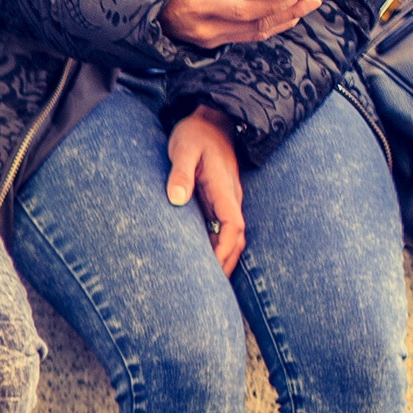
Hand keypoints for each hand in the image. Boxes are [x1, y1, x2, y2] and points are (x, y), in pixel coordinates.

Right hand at [160, 0, 321, 51]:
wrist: (144, 14)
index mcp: (198, 7)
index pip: (242, 10)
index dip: (269, 5)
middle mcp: (205, 30)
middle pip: (255, 25)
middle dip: (288, 12)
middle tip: (314, 0)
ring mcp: (209, 41)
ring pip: (254, 34)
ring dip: (283, 22)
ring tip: (305, 9)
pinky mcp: (212, 45)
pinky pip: (246, 37)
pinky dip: (268, 27)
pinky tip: (284, 19)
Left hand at [168, 105, 246, 273]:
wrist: (210, 120)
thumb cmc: (195, 134)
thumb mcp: (183, 149)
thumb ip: (179, 173)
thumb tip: (176, 198)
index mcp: (224, 191)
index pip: (233, 228)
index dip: (225, 252)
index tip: (213, 272)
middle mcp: (230, 200)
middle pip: (236, 240)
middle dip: (227, 264)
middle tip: (212, 293)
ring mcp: (225, 201)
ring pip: (230, 237)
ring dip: (223, 259)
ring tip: (209, 286)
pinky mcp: (217, 201)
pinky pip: (221, 230)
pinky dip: (216, 248)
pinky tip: (202, 263)